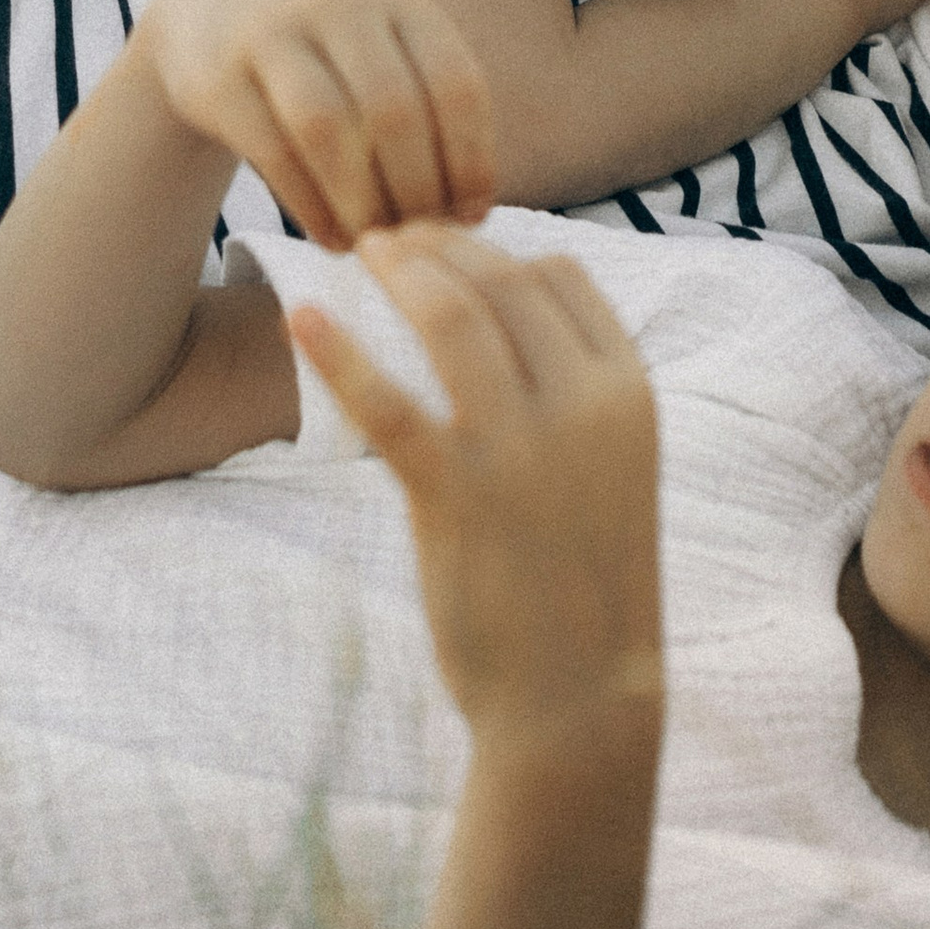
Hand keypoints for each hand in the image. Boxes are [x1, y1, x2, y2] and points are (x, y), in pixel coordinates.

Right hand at [138, 0, 495, 249]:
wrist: (218, 11)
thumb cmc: (330, 54)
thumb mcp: (388, 51)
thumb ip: (430, 111)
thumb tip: (472, 212)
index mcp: (402, 4)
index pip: (456, 83)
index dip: (471, 159)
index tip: (471, 215)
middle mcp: (341, 6)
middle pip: (394, 111)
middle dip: (416, 190)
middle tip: (420, 239)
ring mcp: (274, 36)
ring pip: (330, 130)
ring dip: (362, 203)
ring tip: (376, 244)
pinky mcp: (221, 78)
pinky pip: (275, 153)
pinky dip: (312, 209)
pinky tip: (333, 240)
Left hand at [293, 225, 662, 750]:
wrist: (578, 695)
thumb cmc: (582, 576)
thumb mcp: (610, 466)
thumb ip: (574, 389)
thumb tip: (510, 312)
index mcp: (628, 394)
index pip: (561, 276)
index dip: (499, 247)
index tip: (450, 243)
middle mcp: (583, 406)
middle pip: (502, 281)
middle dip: (440, 244)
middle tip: (390, 232)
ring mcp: (520, 449)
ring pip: (452, 316)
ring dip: (401, 269)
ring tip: (362, 250)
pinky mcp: (455, 495)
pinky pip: (386, 402)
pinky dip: (339, 352)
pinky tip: (301, 319)